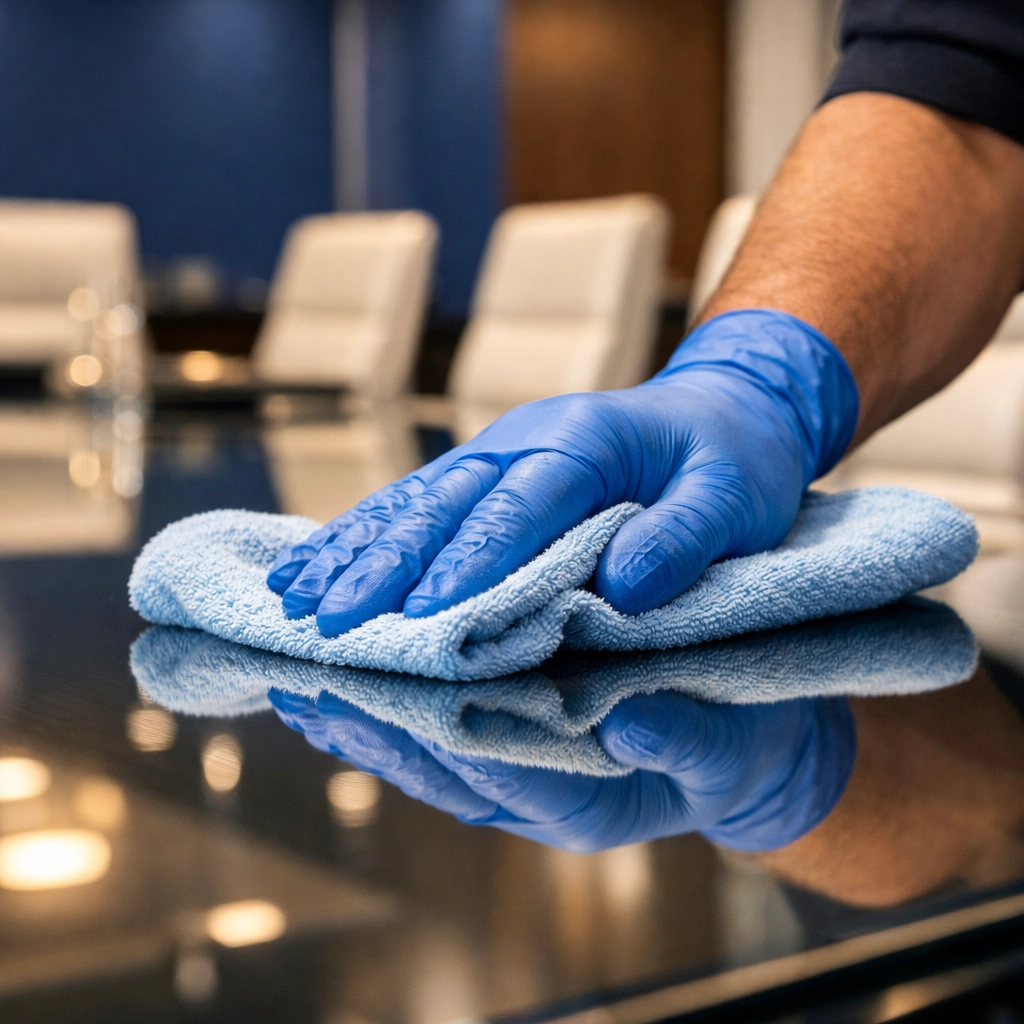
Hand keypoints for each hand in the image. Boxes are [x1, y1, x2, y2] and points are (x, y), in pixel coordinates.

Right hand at [267, 310, 857, 636]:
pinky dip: (362, 538)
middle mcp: (525, 441)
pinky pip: (414, 505)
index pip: (517, 510)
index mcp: (584, 442)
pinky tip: (315, 567)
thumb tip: (623, 588)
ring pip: (412, 504)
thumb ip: (686, 537)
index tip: (421, 619)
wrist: (725, 409)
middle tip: (326, 623)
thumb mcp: (737, 495)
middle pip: (442, 506)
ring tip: (293, 601)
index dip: (469, 566)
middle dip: (382, 568)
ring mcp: (497, 452)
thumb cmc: (734, 458)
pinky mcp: (485, 473)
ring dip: (352, 553)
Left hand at [268, 688, 855, 852]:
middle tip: (306, 686)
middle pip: (441, 766)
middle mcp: (538, 798)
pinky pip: (439, 739)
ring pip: (428, 758)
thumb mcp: (734, 745)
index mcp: (588, 803)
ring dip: (367, 721)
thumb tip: (628, 722)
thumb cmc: (743, 744)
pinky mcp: (512, 754)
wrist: (743, 755)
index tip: (381, 693)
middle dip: (375, 725)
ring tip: (303, 685)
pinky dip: (393, 712)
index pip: (498, 766)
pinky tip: (350, 685)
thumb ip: (686, 739)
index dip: (439, 730)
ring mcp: (520, 780)